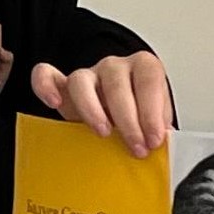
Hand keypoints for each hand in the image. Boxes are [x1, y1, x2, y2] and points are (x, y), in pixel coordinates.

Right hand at [29, 52, 175, 155]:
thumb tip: (167, 143)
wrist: (121, 117)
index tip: (155, 138)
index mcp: (145, 67)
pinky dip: (45, 86)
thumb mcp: (156, 120)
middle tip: (136, 147)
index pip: (149, 81)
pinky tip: (54, 103)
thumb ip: (161, 126)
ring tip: (103, 133)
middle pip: (117, 84)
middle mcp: (116, 66)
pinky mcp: (63, 85)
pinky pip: (46, 74)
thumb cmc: (140, 116)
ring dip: (92, 109)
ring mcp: (88, 73)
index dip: (152, 111)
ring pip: (82, 80)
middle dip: (128, 120)